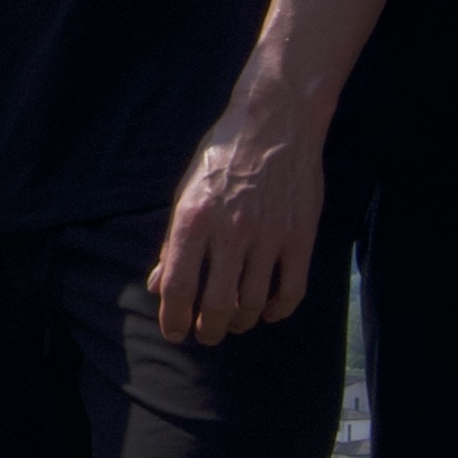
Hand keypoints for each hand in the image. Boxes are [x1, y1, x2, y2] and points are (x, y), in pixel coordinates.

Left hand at [145, 105, 324, 347]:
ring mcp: (269, 234)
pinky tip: (270, 312)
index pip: (177, 286)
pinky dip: (280, 310)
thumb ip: (172, 243)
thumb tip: (157, 286)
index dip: (172, 319)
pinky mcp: (301, 235)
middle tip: (206, 334)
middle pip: (217, 305)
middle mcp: (230, 230)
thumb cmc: (223, 157)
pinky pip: (292, 289)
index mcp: (193, 219)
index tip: (175, 332)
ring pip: (254, 303)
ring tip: (234, 322)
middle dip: (208, 331)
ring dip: (241, 322)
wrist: (275, 122)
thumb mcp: (187, 192)